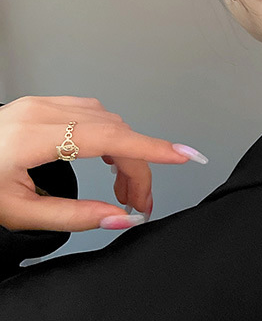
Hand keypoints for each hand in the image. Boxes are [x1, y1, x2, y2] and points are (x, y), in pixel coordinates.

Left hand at [0, 95, 208, 231]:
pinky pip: (93, 112)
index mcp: (32, 137)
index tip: (183, 155)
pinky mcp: (42, 104)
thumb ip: (73, 217)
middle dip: (137, 166)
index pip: (108, 138)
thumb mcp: (18, 213)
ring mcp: (41, 103)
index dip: (150, 149)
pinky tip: (106, 158)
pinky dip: (109, 136)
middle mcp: (41, 111)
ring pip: (108, 120)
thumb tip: (121, 218)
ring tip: (122, 187)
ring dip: (125, 151)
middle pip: (114, 131)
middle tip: (141, 203)